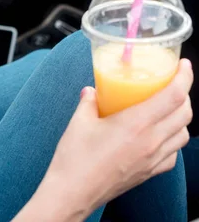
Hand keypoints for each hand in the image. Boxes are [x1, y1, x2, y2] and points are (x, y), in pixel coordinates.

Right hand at [40, 59, 192, 217]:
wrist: (73, 192)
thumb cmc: (74, 159)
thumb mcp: (78, 122)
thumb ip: (89, 102)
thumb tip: (92, 92)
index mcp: (135, 124)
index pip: (173, 96)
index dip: (184, 77)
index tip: (184, 66)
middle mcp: (151, 141)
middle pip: (184, 113)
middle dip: (183, 94)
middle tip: (171, 84)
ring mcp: (152, 159)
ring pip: (183, 134)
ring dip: (180, 118)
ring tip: (166, 109)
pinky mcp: (149, 173)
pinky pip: (173, 154)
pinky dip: (172, 141)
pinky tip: (158, 136)